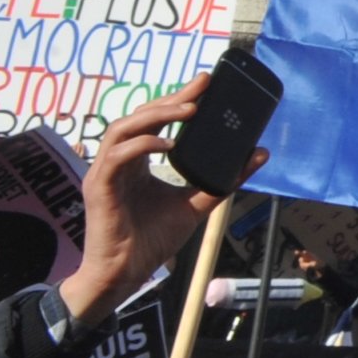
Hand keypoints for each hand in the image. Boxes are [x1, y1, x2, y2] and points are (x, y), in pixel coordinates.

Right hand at [59, 89, 259, 329]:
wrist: (124, 275)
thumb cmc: (151, 241)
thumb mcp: (195, 204)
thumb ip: (223, 180)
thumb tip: (259, 153)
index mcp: (135, 162)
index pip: (152, 121)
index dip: (176, 99)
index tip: (204, 82)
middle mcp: (117, 162)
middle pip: (138, 116)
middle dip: (170, 100)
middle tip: (201, 87)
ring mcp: (104, 173)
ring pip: (122, 128)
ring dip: (156, 115)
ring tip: (190, 111)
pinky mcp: (98, 187)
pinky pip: (117, 156)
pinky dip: (143, 145)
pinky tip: (168, 144)